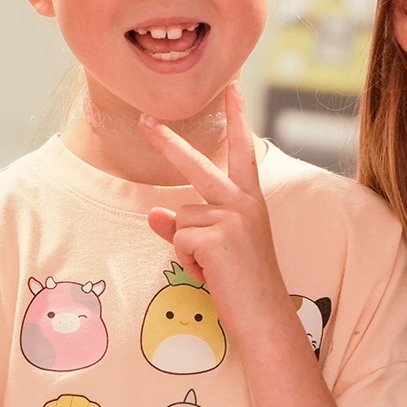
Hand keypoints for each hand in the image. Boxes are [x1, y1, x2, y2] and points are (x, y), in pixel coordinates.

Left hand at [139, 83, 287, 321]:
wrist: (264, 320)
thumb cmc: (241, 286)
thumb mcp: (214, 250)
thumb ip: (184, 227)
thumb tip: (153, 212)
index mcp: (250, 201)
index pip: (243, 151)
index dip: (237, 118)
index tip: (232, 87)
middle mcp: (245, 202)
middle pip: (197, 165)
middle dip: (166, 142)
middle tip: (143, 120)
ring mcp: (233, 216)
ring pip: (180, 218)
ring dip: (187, 248)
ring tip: (214, 269)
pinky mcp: (219, 235)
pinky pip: (179, 239)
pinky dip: (188, 261)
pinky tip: (212, 275)